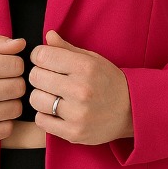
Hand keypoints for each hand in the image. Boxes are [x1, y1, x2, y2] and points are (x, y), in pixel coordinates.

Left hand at [28, 29, 133, 144]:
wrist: (132, 111)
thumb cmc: (109, 82)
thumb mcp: (93, 60)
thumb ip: (67, 48)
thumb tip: (48, 35)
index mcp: (85, 67)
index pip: (42, 55)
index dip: (39, 56)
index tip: (45, 60)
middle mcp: (81, 89)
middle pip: (36, 76)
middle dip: (39, 75)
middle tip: (50, 79)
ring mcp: (77, 113)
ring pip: (35, 99)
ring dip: (40, 96)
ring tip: (53, 96)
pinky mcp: (74, 133)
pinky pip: (42, 121)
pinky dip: (44, 115)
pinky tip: (56, 111)